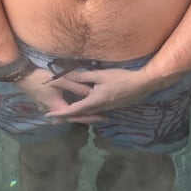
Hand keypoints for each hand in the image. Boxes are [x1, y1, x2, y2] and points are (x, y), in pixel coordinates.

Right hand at [13, 68, 106, 124]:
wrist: (23, 77)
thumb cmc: (41, 78)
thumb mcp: (61, 80)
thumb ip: (76, 86)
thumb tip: (91, 92)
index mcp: (58, 107)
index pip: (76, 115)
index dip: (90, 117)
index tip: (101, 117)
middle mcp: (54, 112)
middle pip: (73, 118)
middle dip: (87, 118)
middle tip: (102, 118)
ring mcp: (50, 110)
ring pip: (68, 116)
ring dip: (80, 115)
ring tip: (94, 114)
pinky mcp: (48, 106)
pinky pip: (63, 112)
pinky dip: (73, 111)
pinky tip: (79, 108)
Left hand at [42, 67, 160, 121]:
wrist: (141, 85)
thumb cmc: (121, 78)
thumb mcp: (100, 75)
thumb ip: (84, 76)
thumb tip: (68, 74)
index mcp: (94, 102)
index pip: (73, 110)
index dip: (60, 113)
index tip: (49, 115)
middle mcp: (99, 108)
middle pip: (79, 114)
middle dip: (66, 115)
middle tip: (53, 115)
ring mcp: (106, 109)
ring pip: (87, 113)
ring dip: (76, 113)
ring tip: (65, 111)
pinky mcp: (111, 106)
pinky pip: (94, 111)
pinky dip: (85, 110)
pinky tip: (84, 105)